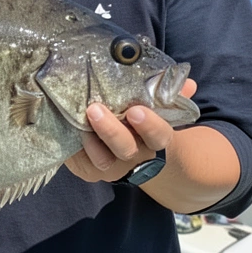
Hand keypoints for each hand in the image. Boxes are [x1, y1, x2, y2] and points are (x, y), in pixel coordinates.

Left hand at [65, 79, 196, 183]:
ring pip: (102, 160)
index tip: (136, 110)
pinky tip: (65, 128)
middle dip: (110, 130)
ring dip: (90, 140)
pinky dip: (73, 148)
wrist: (141, 156)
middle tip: (94, 109)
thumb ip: (172, 95)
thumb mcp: (162, 110)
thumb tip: (187, 81)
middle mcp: (136, 158)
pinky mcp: (91, 171)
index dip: (149, 125)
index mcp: (157, 141)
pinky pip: (80, 163)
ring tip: (78, 120)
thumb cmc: (147, 124)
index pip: (159, 136)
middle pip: (125, 148)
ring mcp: (113, 167)